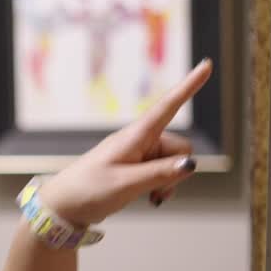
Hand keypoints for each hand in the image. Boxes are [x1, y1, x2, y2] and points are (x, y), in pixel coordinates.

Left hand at [37, 59, 212, 225]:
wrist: (64, 206)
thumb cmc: (89, 190)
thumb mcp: (127, 184)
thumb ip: (160, 173)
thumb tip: (191, 164)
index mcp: (135, 136)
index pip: (168, 106)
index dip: (189, 86)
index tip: (206, 64)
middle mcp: (139, 140)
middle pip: (180, 147)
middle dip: (179, 170)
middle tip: (158, 193)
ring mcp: (138, 154)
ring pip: (174, 162)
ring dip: (170, 181)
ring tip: (151, 197)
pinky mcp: (137, 167)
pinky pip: (164, 171)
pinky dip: (163, 185)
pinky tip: (151, 198)